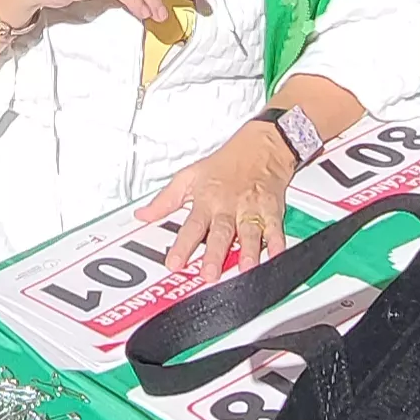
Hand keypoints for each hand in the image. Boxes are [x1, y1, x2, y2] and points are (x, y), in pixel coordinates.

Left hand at [143, 120, 293, 272]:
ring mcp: (251, 209)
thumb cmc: (225, 163)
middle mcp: (228, 206)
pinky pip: (275, 227)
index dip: (182, 245)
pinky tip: (276, 255)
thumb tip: (142, 215)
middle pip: (221, 232)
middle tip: (210, 274)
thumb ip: (165, 200)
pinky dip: (277, 242)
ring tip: (245, 268)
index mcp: (206, 200)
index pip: (191, 226)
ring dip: (248, 251)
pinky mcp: (272, 209)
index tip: (174, 264)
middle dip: (216, 254)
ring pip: (250, 232)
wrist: (261, 145)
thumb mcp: (188, 177)